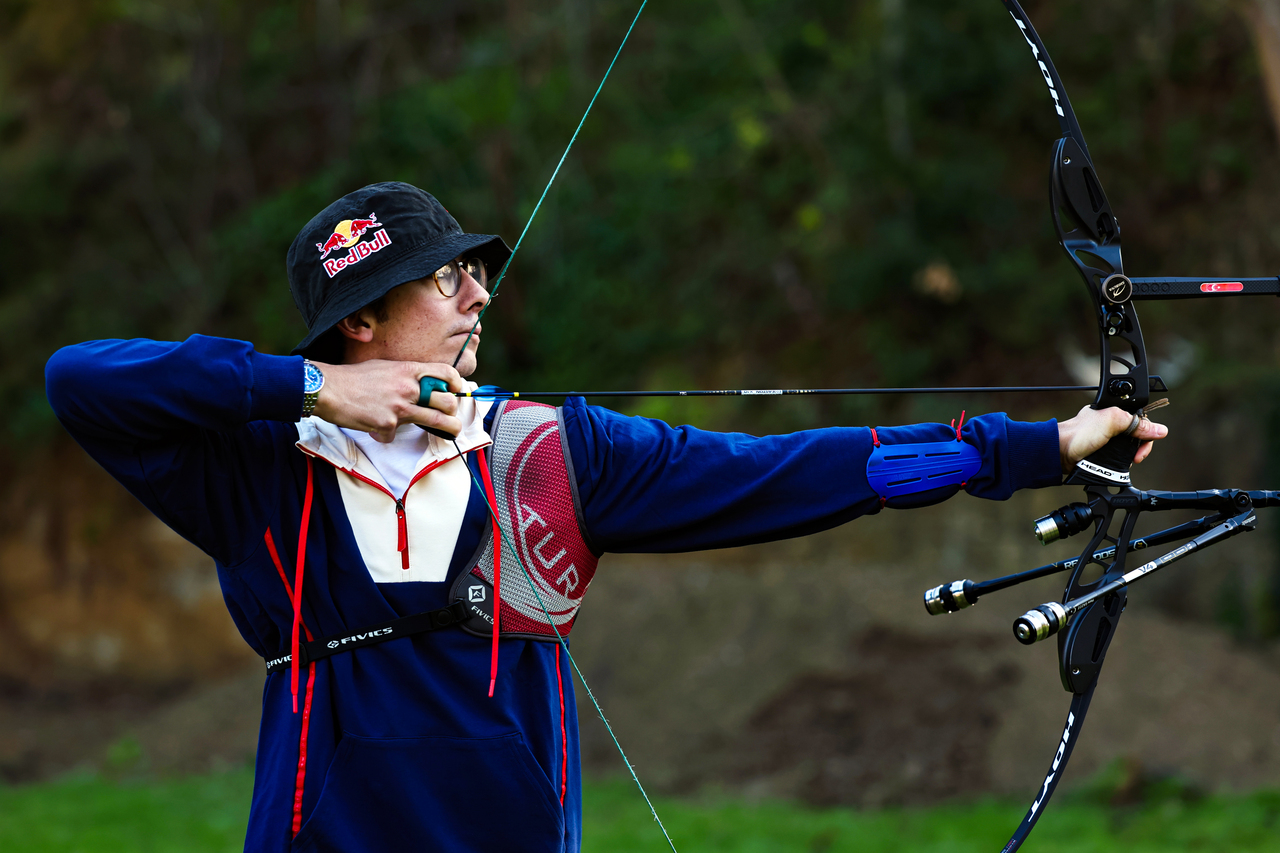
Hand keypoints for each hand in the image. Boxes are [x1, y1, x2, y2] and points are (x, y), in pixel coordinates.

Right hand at [310, 360, 463, 441]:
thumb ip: (405, 376)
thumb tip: (421, 384)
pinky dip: (385, 435)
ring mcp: (399, 407)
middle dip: (454, 412)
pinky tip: (376, 429)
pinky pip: (395, 435)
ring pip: (437, 421)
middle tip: (452, 418)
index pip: (445, 373)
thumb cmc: (354, 378)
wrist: (328, 388)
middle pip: (447, 401)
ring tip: (451, 433)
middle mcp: (408, 388)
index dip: (457, 383)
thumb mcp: (385, 367)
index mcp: (408, 370)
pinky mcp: (387, 424)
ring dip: (448, 430)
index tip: (457, 391)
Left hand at [1058, 405, 1167, 473]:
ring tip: (1127, 462)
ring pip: (1128, 449)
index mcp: (1114, 412)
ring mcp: (1106, 439)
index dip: (1146, 435)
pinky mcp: (1101, 453)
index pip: (1141, 421)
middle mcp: (1111, 425)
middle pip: (1136, 437)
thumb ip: (1136, 423)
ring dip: (1130, 457)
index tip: (1143, 447)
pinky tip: (1117, 465)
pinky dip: (1120, 463)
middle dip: (1139, 448)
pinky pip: (1118, 458)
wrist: (1059, 452)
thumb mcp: (1111, 421)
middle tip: (1136, 458)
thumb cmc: (1079, 434)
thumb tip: (1160, 430)